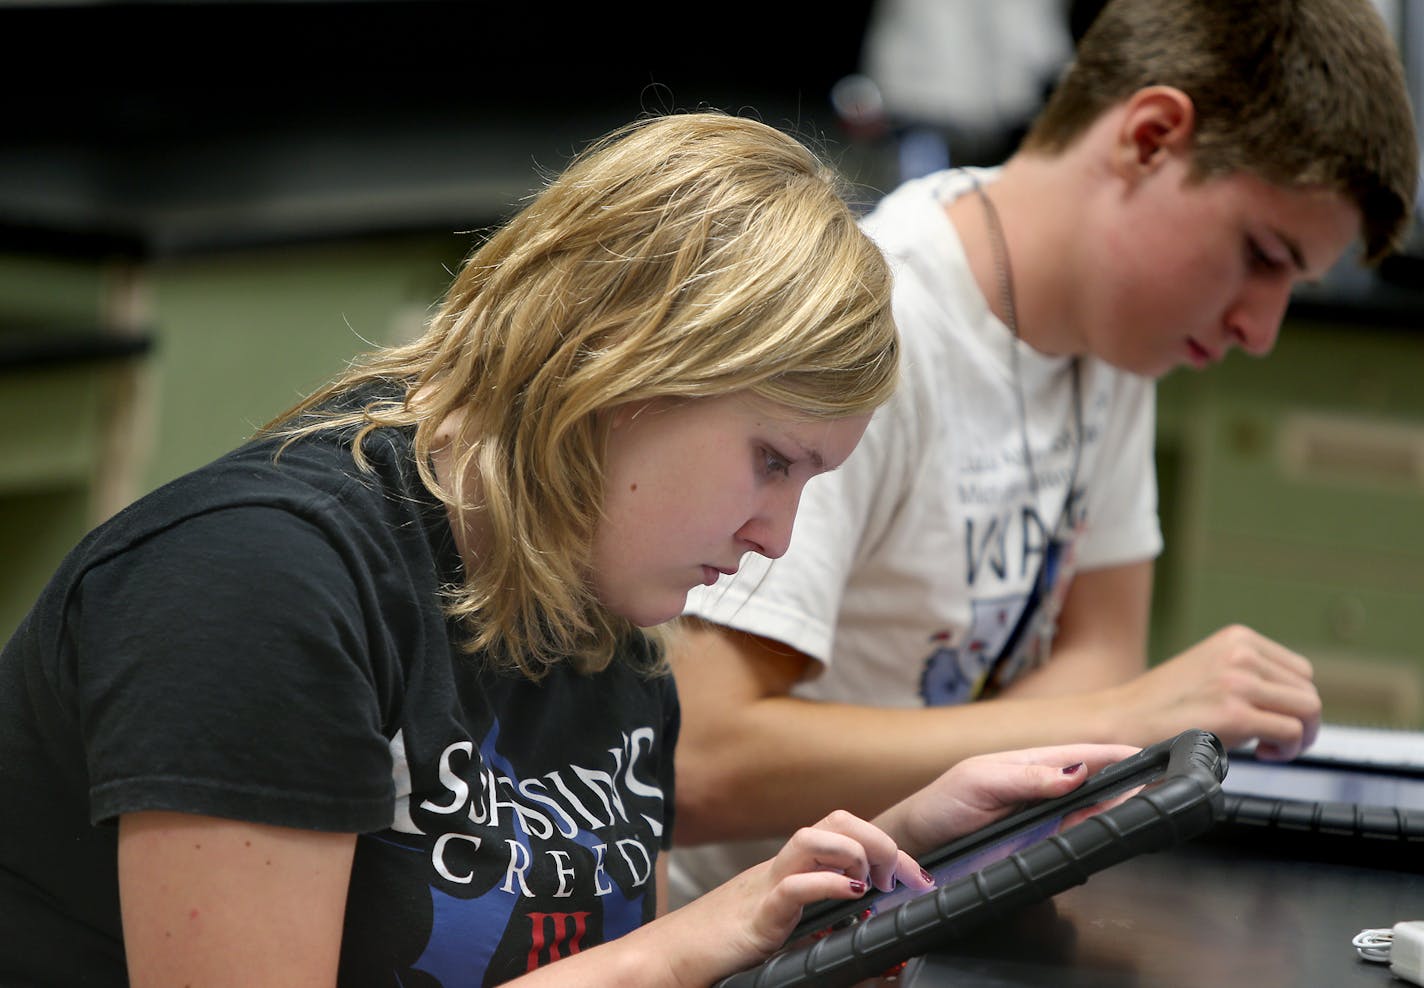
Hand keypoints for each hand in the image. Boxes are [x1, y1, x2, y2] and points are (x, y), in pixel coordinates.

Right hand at [664, 810, 930, 976]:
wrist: (666, 960)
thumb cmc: (719, 948)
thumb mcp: (780, 929)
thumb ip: (815, 919)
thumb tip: (862, 924)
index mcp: (787, 870)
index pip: (841, 832)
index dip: (885, 845)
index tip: (916, 876)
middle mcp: (778, 869)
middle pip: (833, 820)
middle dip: (879, 838)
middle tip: (906, 876)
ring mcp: (764, 887)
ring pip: (812, 837)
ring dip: (855, 850)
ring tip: (877, 878)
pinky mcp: (755, 917)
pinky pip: (792, 886)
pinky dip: (827, 884)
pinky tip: (850, 894)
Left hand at [874, 744, 1138, 857]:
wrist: (919, 845)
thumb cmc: (944, 804)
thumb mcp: (981, 782)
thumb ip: (1027, 779)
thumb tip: (1074, 772)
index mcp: (1032, 764)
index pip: (1083, 755)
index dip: (1116, 755)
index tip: (1148, 757)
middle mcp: (1044, 792)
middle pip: (1096, 787)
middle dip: (1126, 787)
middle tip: (1153, 791)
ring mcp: (1044, 821)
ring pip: (1090, 816)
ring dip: (1113, 815)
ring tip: (1136, 812)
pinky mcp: (1039, 849)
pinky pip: (1073, 843)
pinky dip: (1090, 841)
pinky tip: (1103, 838)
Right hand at [1112, 624, 1320, 759]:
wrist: (1121, 720)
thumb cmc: (1161, 705)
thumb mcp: (1210, 670)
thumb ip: (1247, 675)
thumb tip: (1291, 701)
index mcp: (1236, 638)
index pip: (1299, 670)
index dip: (1293, 700)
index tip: (1275, 719)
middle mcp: (1241, 654)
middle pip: (1307, 689)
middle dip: (1300, 720)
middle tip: (1275, 740)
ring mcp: (1239, 682)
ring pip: (1308, 709)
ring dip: (1298, 735)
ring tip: (1269, 746)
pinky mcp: (1235, 714)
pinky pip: (1291, 732)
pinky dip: (1286, 749)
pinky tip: (1262, 753)